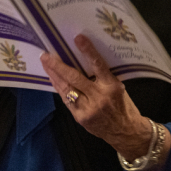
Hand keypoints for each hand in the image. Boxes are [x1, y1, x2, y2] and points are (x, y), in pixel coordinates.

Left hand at [40, 35, 152, 159]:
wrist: (125, 132)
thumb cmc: (123, 106)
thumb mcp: (118, 88)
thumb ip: (103, 77)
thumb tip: (84, 62)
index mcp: (112, 86)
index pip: (98, 64)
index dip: (88, 51)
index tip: (78, 38)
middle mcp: (99, 96)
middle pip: (75, 77)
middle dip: (58, 65)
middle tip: (47, 54)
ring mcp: (88, 108)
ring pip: (67, 89)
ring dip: (54, 75)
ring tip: (45, 63)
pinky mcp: (80, 117)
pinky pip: (67, 100)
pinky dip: (59, 88)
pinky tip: (53, 79)